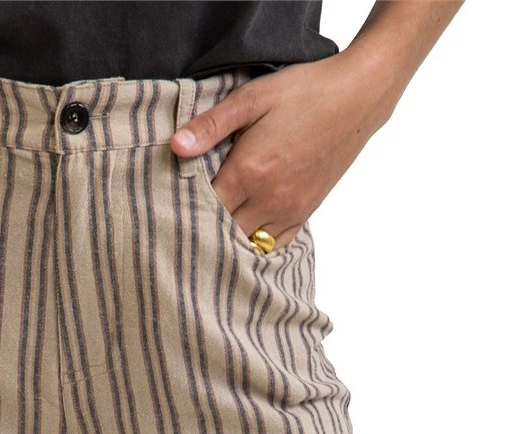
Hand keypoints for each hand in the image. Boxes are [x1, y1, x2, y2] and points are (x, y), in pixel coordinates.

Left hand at [170, 52, 397, 249]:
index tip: (174, 199)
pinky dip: (259, 241)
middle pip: (224, 230)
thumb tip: (175, 147)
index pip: (205, 207)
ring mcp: (291, 209)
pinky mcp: (306, 212)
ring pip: (249, 241)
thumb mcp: (251, 99)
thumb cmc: (304, 94)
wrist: (356, 100)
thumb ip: (211, 126)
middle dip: (205, 224)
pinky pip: (276, 243)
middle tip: (189, 214)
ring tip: (217, 223)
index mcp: (250, 172)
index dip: (186, 206)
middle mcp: (270, 199)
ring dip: (231, 235)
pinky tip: (247, 229)